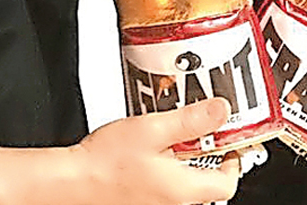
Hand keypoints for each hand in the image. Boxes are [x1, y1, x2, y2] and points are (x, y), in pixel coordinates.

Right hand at [74, 97, 239, 204]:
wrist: (72, 182)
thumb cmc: (106, 162)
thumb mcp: (154, 129)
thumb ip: (191, 120)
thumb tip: (221, 111)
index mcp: (184, 189)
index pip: (228, 183)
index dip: (234, 159)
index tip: (230, 140)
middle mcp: (174, 203)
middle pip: (207, 184)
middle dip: (207, 156)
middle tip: (201, 132)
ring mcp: (157, 204)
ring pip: (185, 184)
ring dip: (185, 161)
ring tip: (171, 136)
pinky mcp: (142, 201)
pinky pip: (165, 187)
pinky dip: (166, 168)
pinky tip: (152, 150)